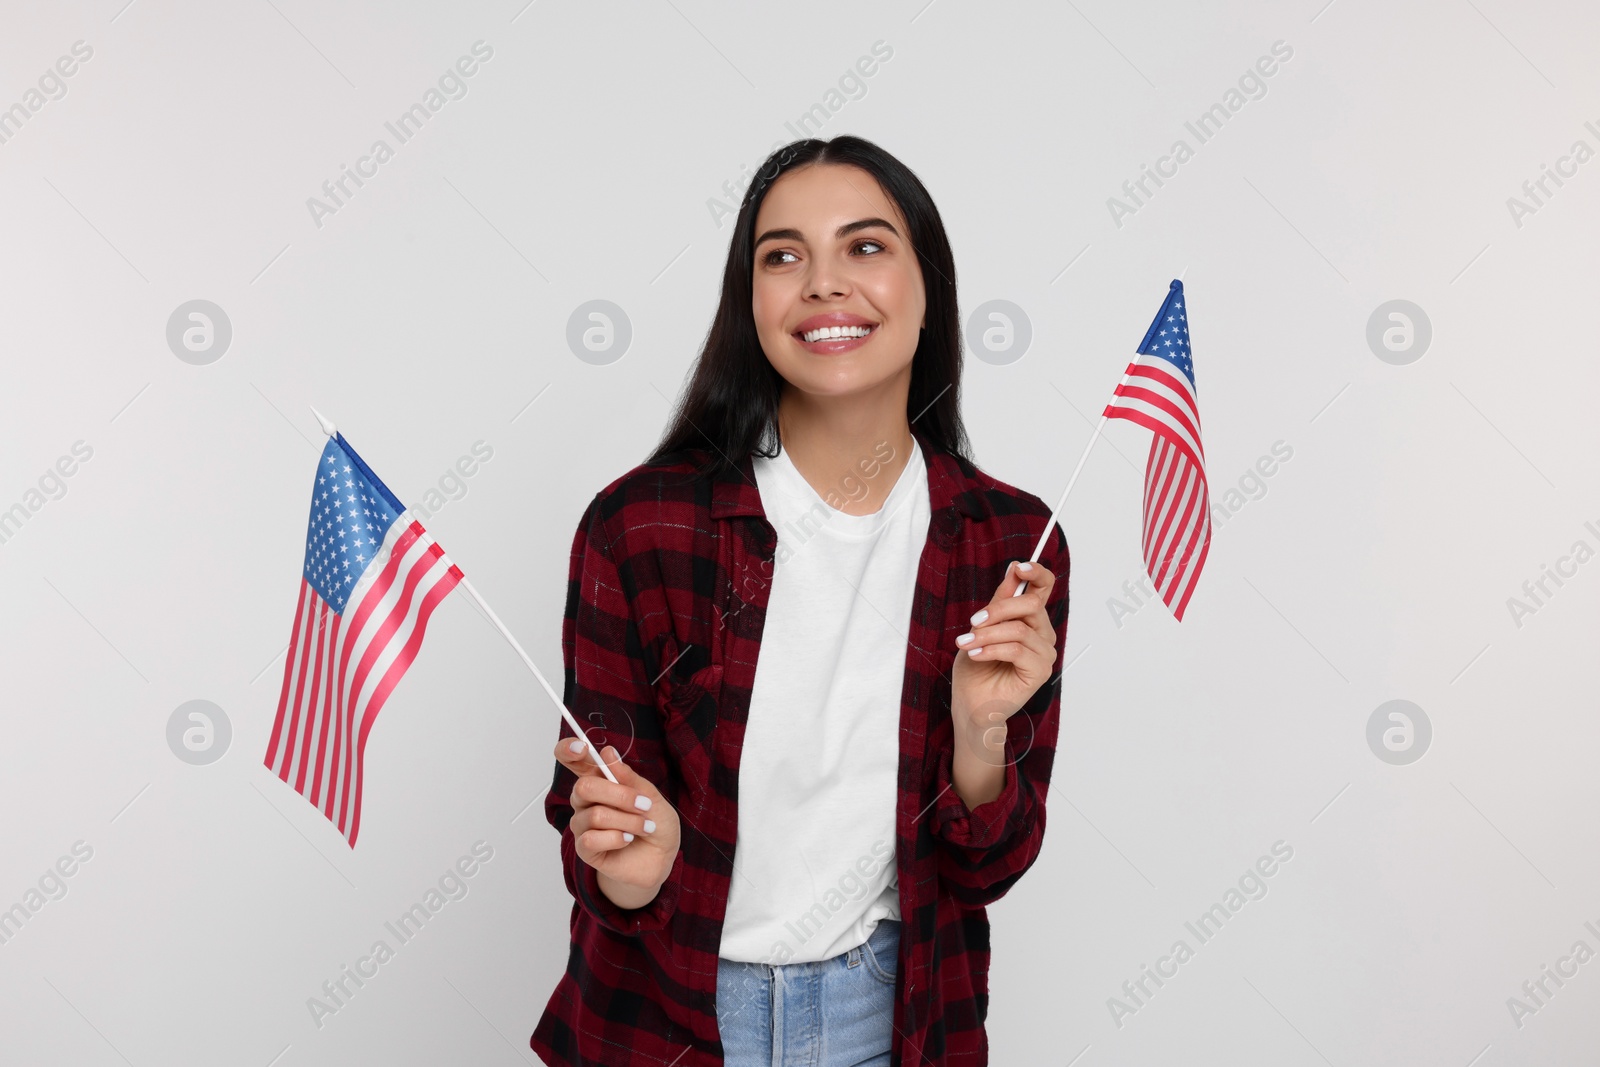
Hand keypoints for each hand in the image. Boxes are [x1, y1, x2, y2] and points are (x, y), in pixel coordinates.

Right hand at [553, 739, 680, 900]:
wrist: (661, 858)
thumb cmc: (655, 824)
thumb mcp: (651, 797)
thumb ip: (629, 778)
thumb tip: (607, 753)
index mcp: (600, 781)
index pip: (573, 760)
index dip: (569, 750)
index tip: (582, 747)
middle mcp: (586, 801)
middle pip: (584, 786)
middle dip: (620, 795)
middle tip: (644, 805)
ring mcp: (583, 824)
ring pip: (596, 815)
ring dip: (628, 821)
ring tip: (645, 827)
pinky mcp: (585, 848)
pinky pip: (591, 839)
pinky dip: (617, 838)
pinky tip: (628, 839)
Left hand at [950, 560, 1057, 731]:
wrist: (971, 702)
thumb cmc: (976, 666)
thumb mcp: (982, 626)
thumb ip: (1000, 600)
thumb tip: (1013, 568)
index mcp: (1031, 619)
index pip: (1044, 588)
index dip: (1036, 573)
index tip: (1019, 567)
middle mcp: (1043, 634)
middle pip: (1031, 605)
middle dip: (998, 609)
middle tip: (973, 622)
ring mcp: (1044, 653)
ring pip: (1019, 629)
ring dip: (987, 635)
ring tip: (966, 643)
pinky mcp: (1040, 672)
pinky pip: (1016, 650)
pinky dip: (991, 650)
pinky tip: (975, 655)